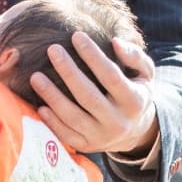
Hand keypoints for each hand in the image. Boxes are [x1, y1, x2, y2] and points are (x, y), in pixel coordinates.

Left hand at [30, 33, 158, 155]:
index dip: (93, 56)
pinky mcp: (87, 146)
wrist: (136, 132)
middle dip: (68, 72)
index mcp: (135, 102)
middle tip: (53, 50)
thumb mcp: (145, 74)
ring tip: (35, 77)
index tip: (76, 36)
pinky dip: (52, 122)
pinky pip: (66, 135)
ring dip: (52, 97)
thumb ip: (134, 56)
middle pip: (88, 97)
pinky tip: (40, 105)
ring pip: (73, 117)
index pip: (111, 76)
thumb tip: (115, 42)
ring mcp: (102, 137)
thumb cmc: (135, 92)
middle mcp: (118, 122)